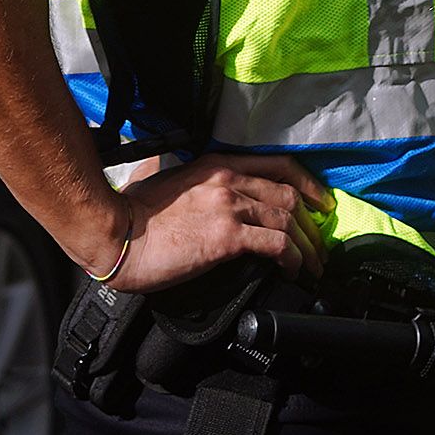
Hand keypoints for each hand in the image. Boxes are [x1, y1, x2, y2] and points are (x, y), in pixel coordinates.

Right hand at [98, 153, 331, 292]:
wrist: (113, 235)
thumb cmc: (131, 212)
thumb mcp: (162, 178)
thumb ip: (184, 177)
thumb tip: (179, 179)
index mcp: (218, 164)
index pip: (279, 166)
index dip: (308, 185)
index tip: (321, 203)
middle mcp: (229, 180)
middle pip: (290, 196)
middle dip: (312, 223)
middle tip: (321, 243)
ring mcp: (229, 207)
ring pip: (289, 221)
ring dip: (308, 246)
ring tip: (313, 265)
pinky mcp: (226, 236)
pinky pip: (276, 245)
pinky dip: (292, 258)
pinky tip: (293, 270)